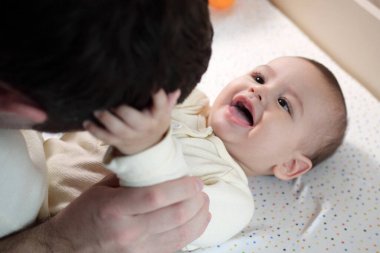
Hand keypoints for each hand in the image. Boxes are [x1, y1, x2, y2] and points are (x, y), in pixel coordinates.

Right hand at [47, 175, 209, 252]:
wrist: (68, 247)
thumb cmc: (84, 213)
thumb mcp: (102, 189)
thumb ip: (130, 177)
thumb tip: (159, 164)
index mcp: (115, 209)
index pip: (157, 196)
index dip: (182, 187)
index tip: (195, 180)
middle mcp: (129, 231)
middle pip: (175, 216)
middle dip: (196, 201)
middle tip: (201, 190)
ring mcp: (137, 249)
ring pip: (180, 234)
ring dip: (199, 217)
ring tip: (204, 203)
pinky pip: (176, 246)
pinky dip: (193, 233)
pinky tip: (199, 221)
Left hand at [84, 89, 179, 154]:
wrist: (149, 148)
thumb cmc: (154, 123)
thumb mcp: (164, 113)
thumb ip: (167, 100)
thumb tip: (176, 89)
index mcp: (158, 115)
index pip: (160, 102)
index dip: (155, 92)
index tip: (149, 82)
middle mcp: (145, 126)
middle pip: (132, 117)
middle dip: (120, 108)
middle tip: (109, 97)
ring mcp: (131, 135)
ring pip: (116, 128)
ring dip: (105, 118)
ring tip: (96, 108)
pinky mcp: (119, 142)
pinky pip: (105, 138)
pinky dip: (95, 131)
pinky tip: (87, 122)